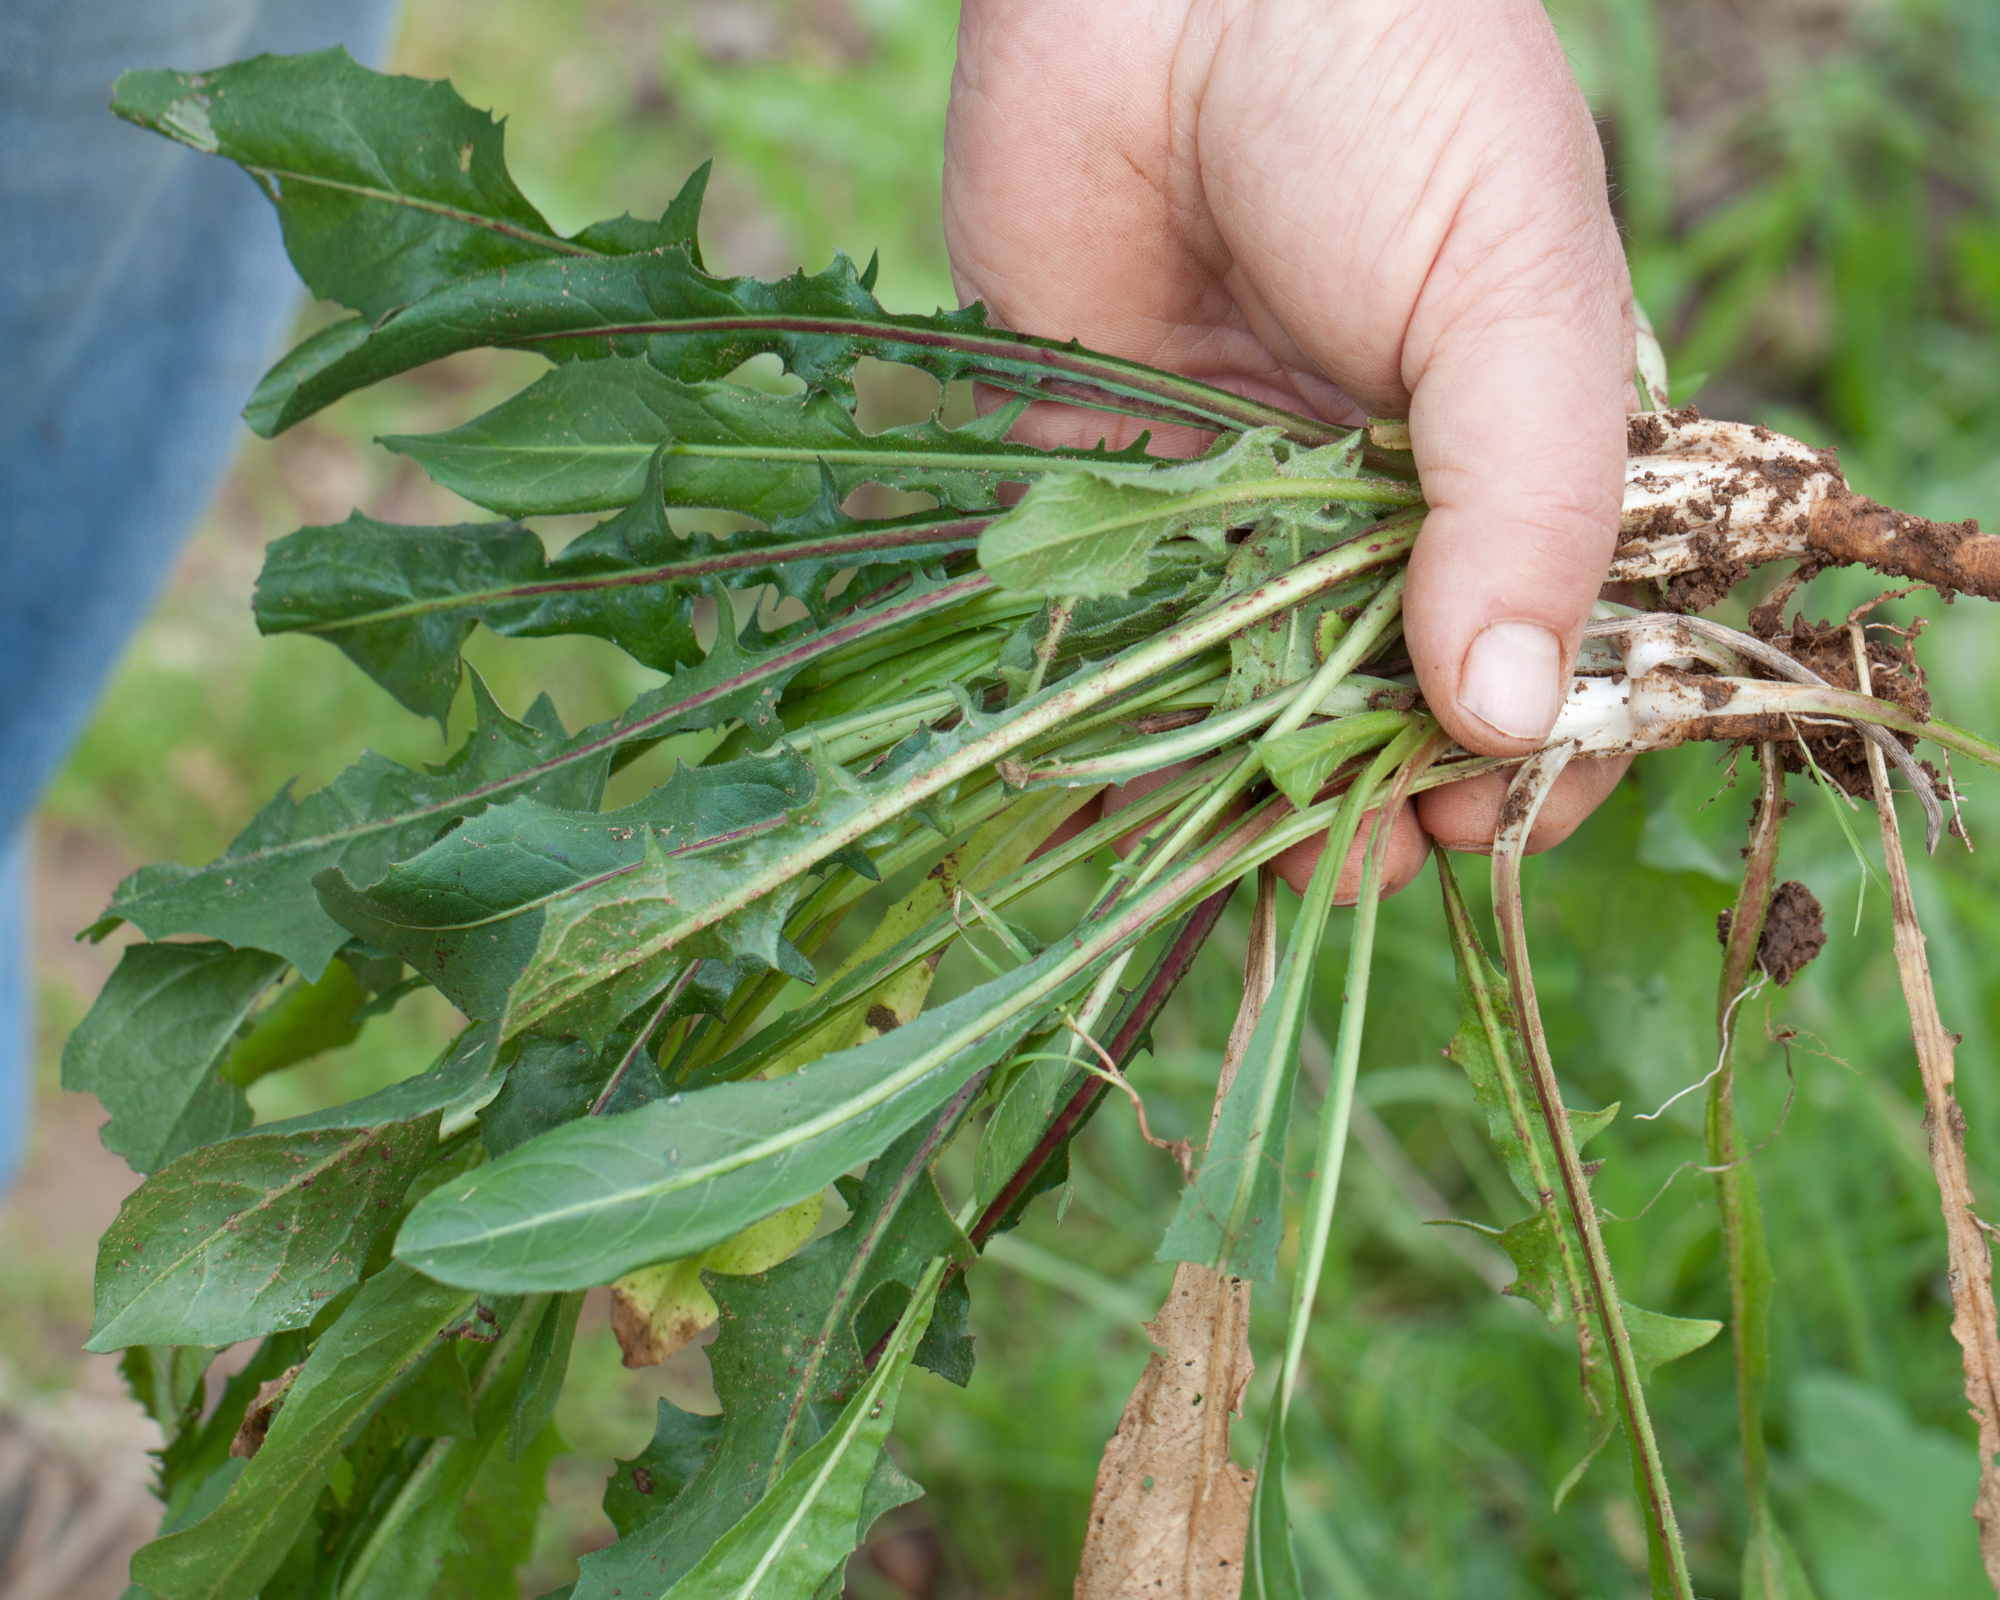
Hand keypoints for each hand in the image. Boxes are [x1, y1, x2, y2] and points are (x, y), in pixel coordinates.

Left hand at [945, 0, 1636, 897]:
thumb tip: (1509, 712)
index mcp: (1515, 445)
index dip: (1538, 741)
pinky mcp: (1110, 468)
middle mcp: (1383, 487)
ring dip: (1263, 784)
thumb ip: (1524, 499)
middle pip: (1399, 683)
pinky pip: (1123, 620)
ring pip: (1259, 679)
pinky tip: (1137, 795)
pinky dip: (1128, 712)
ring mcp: (1245, 487)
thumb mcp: (1517, 289)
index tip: (1497, 816)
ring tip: (1269, 860)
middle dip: (1391, 784)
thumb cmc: (1392, 96)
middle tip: (1368, 854)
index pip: (1554, 634)